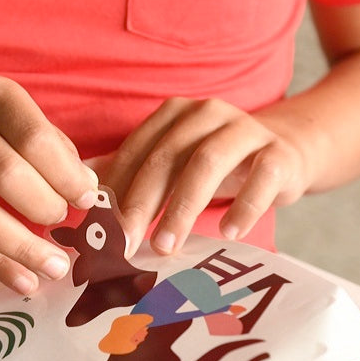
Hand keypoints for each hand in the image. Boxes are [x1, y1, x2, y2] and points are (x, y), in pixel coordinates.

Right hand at [0, 76, 98, 294]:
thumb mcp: (12, 115)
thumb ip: (50, 147)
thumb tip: (87, 190)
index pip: (33, 138)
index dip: (66, 175)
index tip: (87, 198)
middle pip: (5, 175)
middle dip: (45, 207)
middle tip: (63, 222)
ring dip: (24, 249)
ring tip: (57, 267)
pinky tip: (25, 280)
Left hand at [95, 97, 310, 256]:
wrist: (285, 152)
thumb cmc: (216, 165)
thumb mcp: (172, 164)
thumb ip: (128, 173)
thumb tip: (74, 192)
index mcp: (173, 115)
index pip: (137, 152)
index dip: (115, 190)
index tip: (99, 231)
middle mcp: (206, 114)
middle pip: (166, 157)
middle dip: (141, 203)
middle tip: (124, 245)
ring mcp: (245, 129)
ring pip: (208, 163)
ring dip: (183, 207)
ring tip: (166, 246)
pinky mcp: (279, 152)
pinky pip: (262, 176)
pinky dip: (244, 206)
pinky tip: (228, 233)